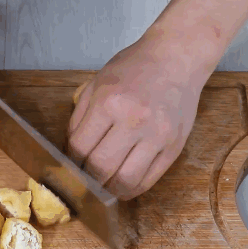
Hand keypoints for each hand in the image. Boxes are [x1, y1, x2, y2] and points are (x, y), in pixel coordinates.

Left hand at [68, 32, 216, 199]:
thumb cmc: (135, 68)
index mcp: (109, 102)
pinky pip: (148, 180)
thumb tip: (70, 151)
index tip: (70, 166)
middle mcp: (134, 120)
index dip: (71, 162)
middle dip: (87, 179)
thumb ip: (80, 116)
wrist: (177, 57)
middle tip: (83, 180)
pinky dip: (131, 189)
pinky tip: (122, 185)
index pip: (80, 147)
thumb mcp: (97, 82)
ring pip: (125, 180)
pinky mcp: (174, 147)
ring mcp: (157, 136)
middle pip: (100, 168)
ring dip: (108, 190)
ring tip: (102, 187)